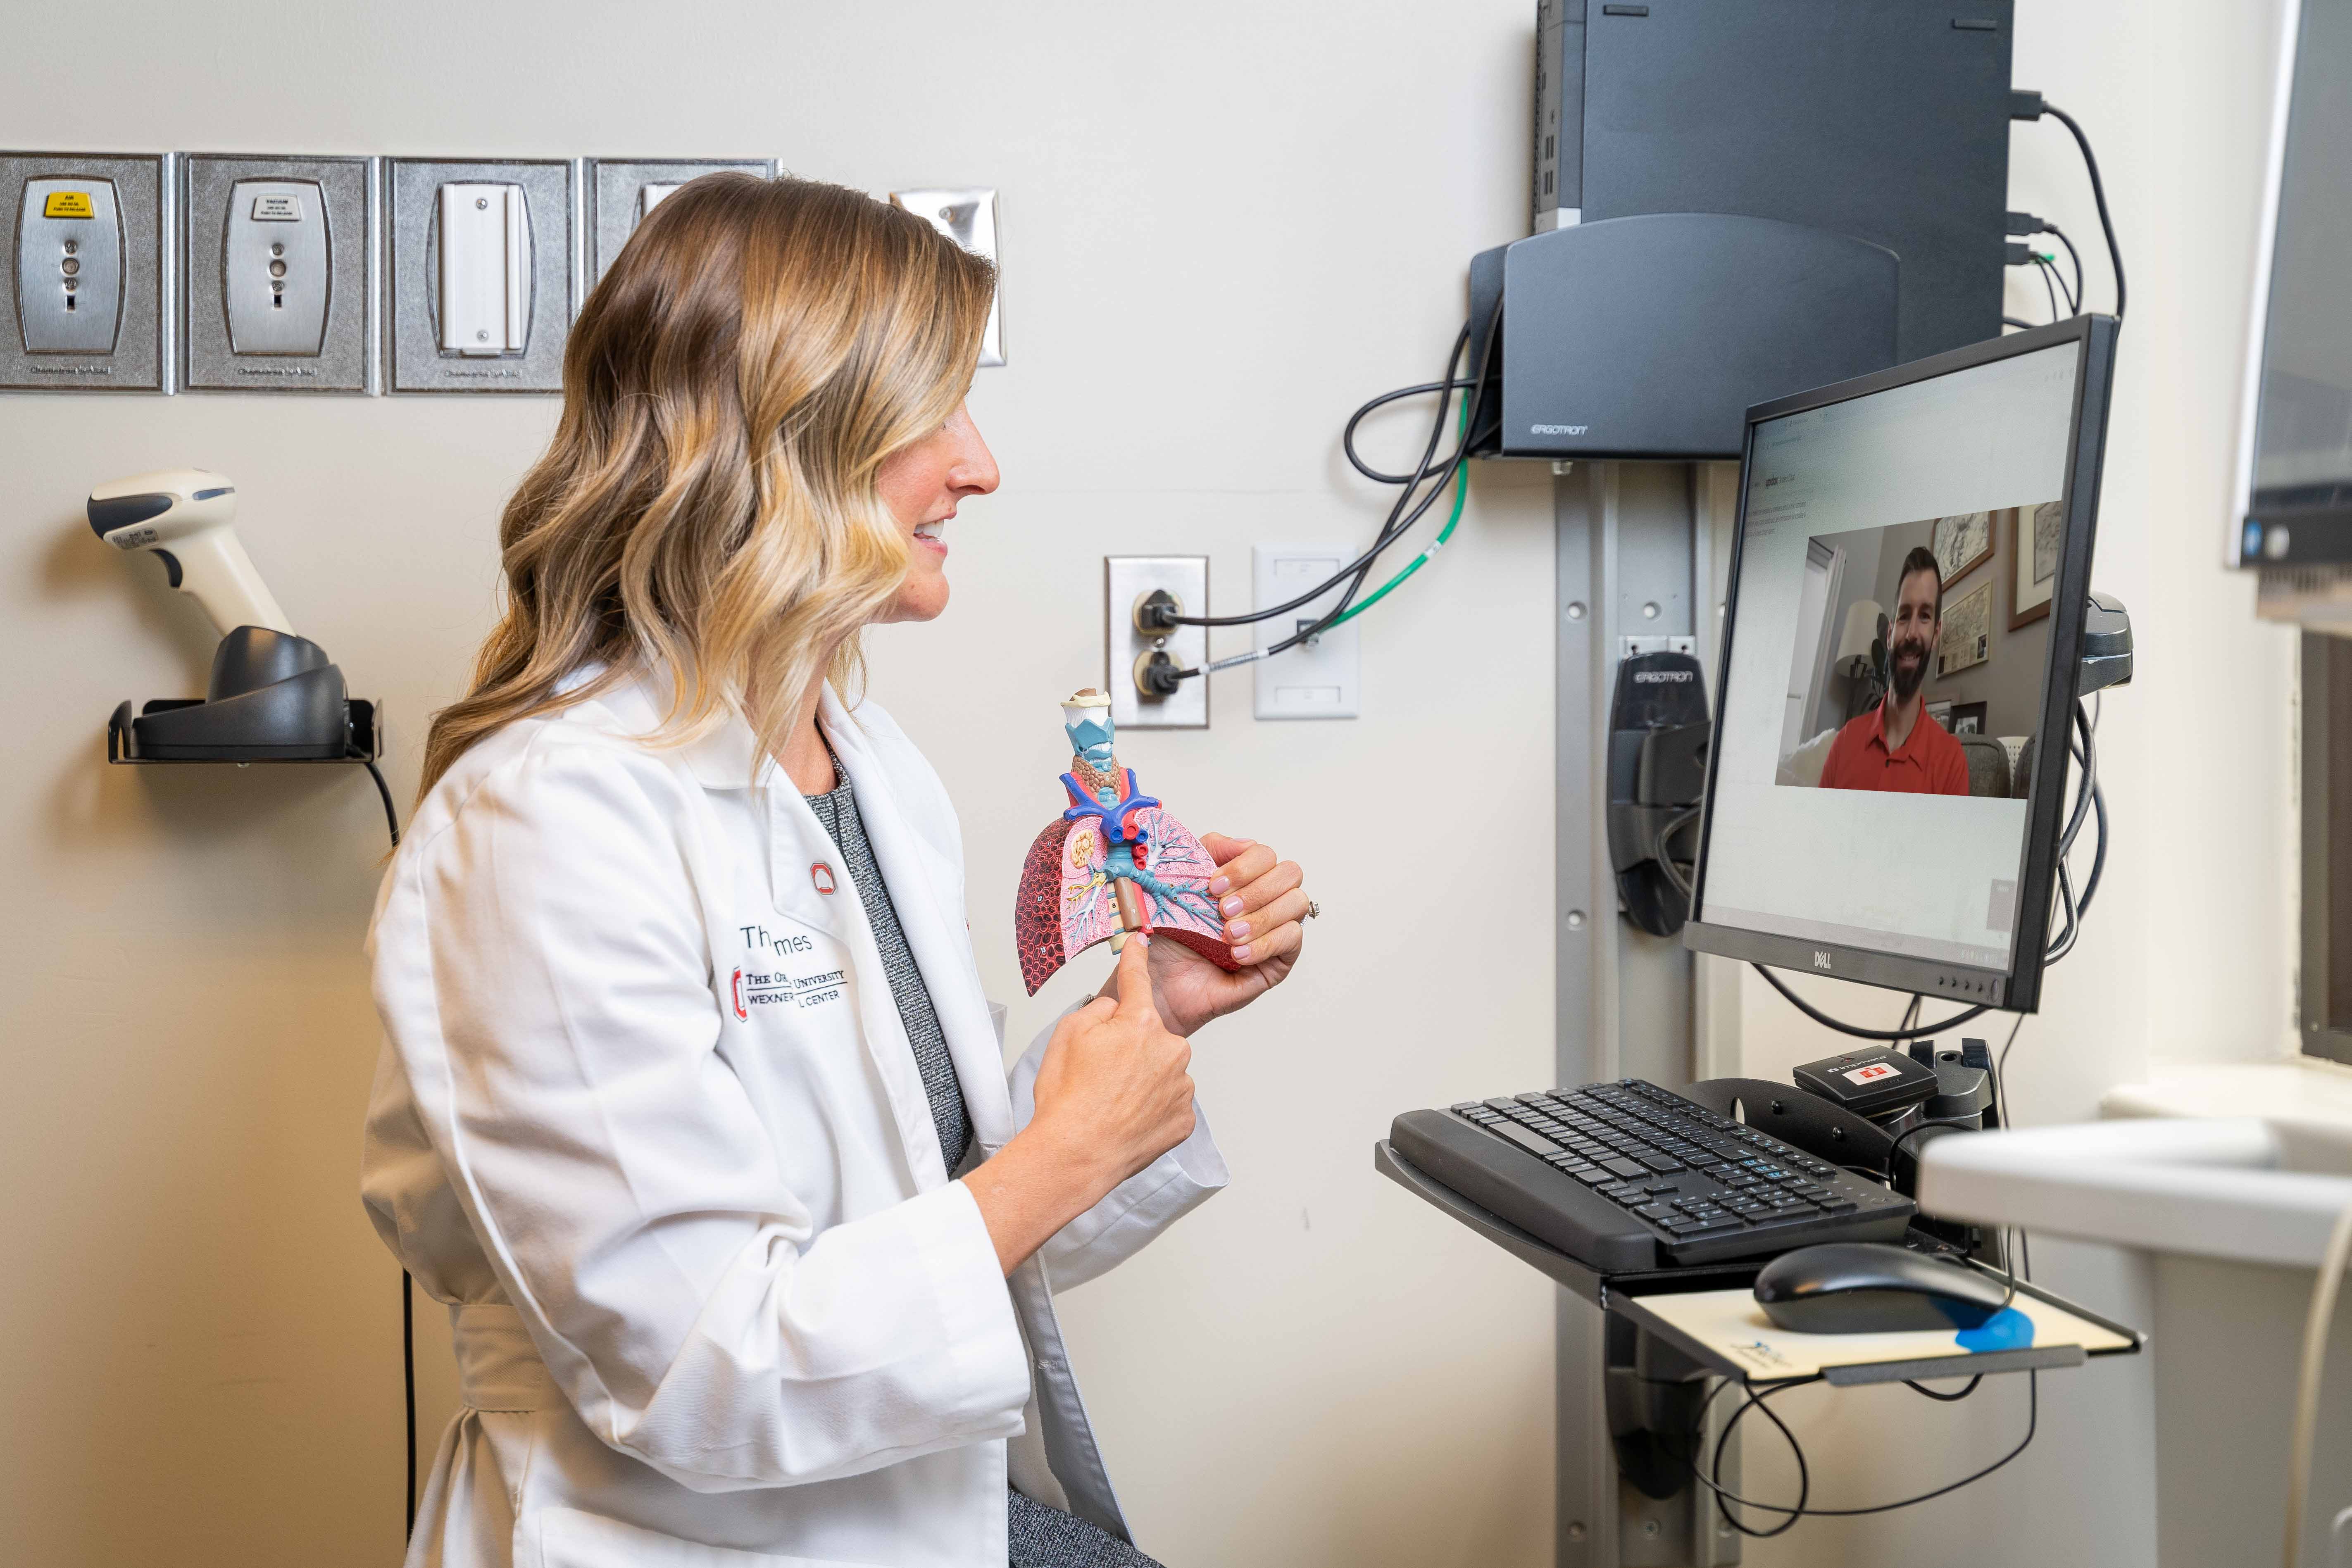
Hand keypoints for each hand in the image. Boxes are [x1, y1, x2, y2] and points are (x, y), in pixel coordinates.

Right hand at [962, 936, 1194, 1272]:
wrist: (1075, 1155)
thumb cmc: (1067, 1099)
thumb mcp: (1067, 1035)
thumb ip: (1099, 1010)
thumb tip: (1117, 1008)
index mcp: (1141, 1023)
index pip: (1138, 981)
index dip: (1136, 960)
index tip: (1141, 944)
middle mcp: (1171, 1050)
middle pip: (1152, 1035)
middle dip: (1132, 1047)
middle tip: (1101, 1074)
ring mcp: (1181, 1087)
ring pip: (1164, 1070)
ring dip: (1144, 1079)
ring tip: (1111, 1102)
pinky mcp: (1184, 1119)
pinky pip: (1170, 1102)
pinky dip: (1152, 1108)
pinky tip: (1127, 1119)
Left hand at [1104, 833, 1306, 1036]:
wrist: (1157, 980)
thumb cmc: (1167, 934)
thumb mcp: (1179, 881)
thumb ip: (1209, 851)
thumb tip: (1245, 843)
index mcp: (1243, 877)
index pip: (1266, 854)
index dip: (1244, 866)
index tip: (1214, 885)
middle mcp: (1264, 900)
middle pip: (1290, 873)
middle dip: (1257, 889)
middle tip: (1223, 909)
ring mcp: (1275, 929)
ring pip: (1297, 903)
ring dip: (1261, 917)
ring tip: (1228, 934)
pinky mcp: (1279, 961)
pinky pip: (1292, 940)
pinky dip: (1265, 943)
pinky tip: (1238, 953)